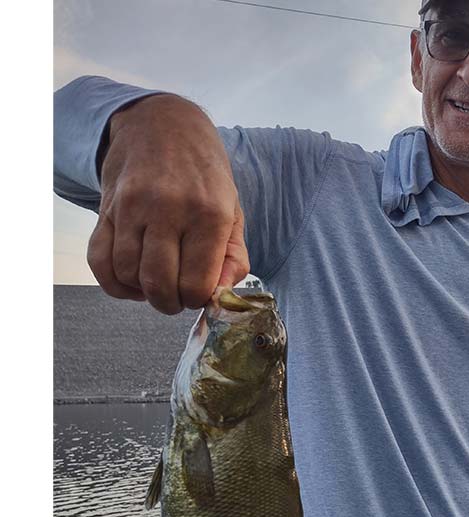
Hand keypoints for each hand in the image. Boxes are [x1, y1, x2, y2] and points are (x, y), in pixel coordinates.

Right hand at [87, 94, 249, 314]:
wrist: (162, 124)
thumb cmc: (204, 176)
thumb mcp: (233, 212)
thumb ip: (234, 259)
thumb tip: (220, 297)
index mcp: (209, 214)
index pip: (196, 284)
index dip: (197, 299)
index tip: (199, 292)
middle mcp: (168, 209)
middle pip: (159, 284)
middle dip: (170, 303)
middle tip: (178, 296)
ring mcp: (132, 207)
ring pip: (128, 275)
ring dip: (143, 292)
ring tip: (158, 282)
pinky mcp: (106, 208)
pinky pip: (99, 261)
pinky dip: (114, 282)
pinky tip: (132, 281)